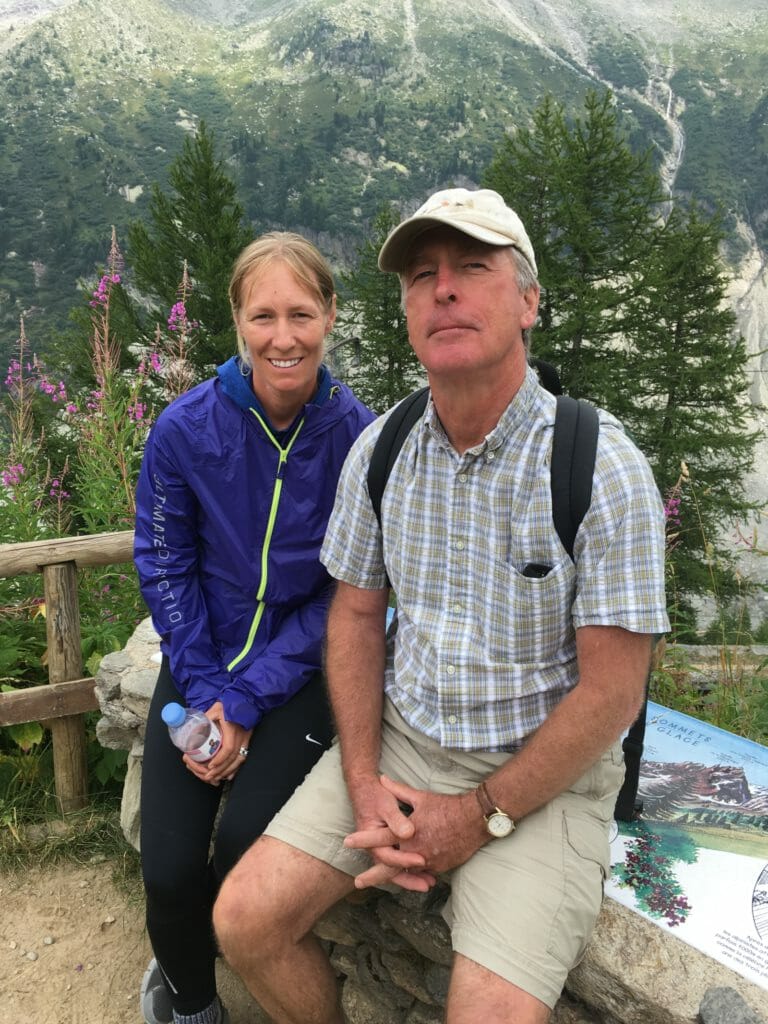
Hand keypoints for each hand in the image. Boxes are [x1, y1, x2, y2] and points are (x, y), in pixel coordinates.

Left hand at [183, 701, 252, 785]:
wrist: (246, 699)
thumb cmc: (230, 703)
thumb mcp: (216, 709)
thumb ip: (205, 718)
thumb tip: (193, 729)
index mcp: (233, 729)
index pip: (228, 748)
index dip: (220, 759)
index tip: (211, 766)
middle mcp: (242, 736)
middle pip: (233, 758)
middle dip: (221, 769)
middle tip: (210, 776)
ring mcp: (246, 739)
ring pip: (239, 760)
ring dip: (228, 770)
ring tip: (217, 777)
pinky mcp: (247, 741)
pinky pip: (243, 757)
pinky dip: (236, 767)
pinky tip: (229, 774)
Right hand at [343, 774, 434, 892]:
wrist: (366, 789)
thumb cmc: (376, 796)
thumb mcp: (386, 805)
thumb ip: (396, 820)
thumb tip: (409, 833)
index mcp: (370, 840)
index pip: (388, 857)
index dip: (405, 860)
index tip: (422, 860)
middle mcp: (375, 848)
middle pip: (391, 870)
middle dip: (409, 879)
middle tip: (427, 885)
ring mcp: (382, 848)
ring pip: (395, 869)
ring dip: (412, 876)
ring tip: (430, 882)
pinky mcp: (389, 846)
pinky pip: (399, 862)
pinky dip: (411, 868)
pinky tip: (426, 871)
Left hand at [345, 775, 485, 889]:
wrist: (475, 820)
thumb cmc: (447, 806)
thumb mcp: (421, 797)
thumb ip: (399, 790)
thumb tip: (382, 779)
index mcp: (408, 833)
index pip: (380, 838)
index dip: (362, 840)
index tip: (347, 842)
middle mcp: (415, 851)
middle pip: (389, 867)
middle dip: (372, 875)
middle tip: (358, 882)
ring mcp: (428, 861)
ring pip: (406, 874)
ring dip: (393, 880)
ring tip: (381, 885)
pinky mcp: (440, 867)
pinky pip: (423, 873)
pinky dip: (414, 876)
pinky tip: (407, 880)